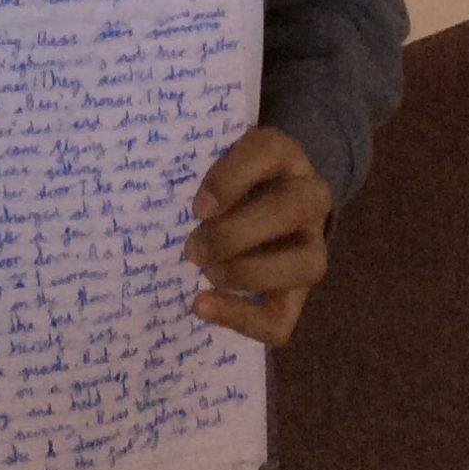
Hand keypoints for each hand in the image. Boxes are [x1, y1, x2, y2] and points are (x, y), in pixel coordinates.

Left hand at [183, 127, 331, 348]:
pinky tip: (203, 305)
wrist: (267, 203)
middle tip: (192, 248)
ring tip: (208, 272)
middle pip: (289, 211)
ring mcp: (314, 246)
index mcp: (285, 154)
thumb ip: (198, 166)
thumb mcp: (218, 158)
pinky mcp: (300, 294)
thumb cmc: (230, 179)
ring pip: (304, 266)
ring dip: (246, 274)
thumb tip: (155, 195)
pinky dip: (242, 319)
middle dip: (234, 234)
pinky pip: (284, 319)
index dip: (231, 178)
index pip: (267, 150)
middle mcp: (311, 197)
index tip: (198, 207)